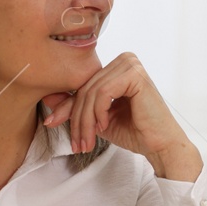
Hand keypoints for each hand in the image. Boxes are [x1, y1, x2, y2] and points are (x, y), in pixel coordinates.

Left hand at [40, 52, 203, 180]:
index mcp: (117, 66)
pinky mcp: (135, 75)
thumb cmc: (134, 131)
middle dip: (76, 118)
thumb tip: (46, 95)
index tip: (51, 124)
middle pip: (85, 87)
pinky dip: (98, 113)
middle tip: (76, 142)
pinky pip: (103, 92)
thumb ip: (75, 105)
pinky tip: (104, 126)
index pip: (83, 84)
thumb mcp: (97, 118)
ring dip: (85, 120)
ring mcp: (131, 64)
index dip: (66, 106)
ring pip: (92, 92)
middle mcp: (125, 60)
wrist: (160, 146)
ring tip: (87, 140)